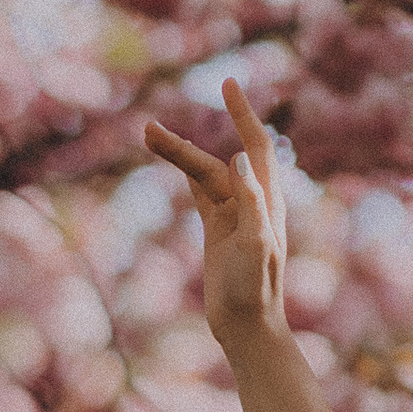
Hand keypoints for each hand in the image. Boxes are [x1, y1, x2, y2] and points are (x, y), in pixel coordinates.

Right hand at [144, 76, 289, 353]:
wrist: (248, 328)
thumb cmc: (255, 289)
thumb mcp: (256, 245)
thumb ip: (250, 203)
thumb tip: (238, 159)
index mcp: (267, 201)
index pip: (256, 146)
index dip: (243, 115)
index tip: (228, 84)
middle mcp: (252, 203)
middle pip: (216, 161)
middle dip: (182, 145)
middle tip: (146, 129)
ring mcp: (233, 216)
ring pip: (203, 175)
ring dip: (178, 156)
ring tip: (145, 134)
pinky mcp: (218, 231)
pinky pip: (202, 193)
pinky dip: (188, 173)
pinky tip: (177, 158)